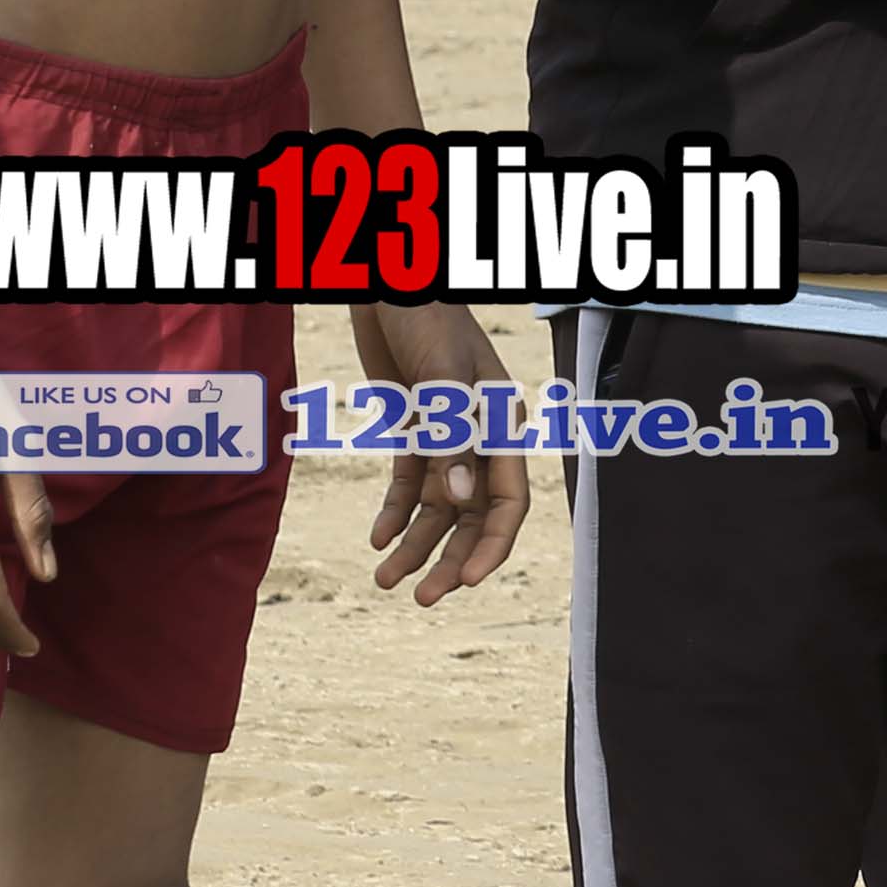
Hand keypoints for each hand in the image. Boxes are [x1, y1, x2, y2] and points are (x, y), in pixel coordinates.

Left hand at [349, 297, 529, 604]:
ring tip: (384, 579)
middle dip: (449, 558)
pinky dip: (395, 512)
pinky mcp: (414, 430)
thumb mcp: (443, 378)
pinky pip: (409, 484)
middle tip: (420, 597)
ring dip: (415, 545)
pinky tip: (378, 539)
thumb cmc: (429, 322)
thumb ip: (452, 438)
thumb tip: (459, 500)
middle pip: (472, 516)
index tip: (465, 582)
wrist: (391, 288)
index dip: (490, 545)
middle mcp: (479, 440)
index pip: (507, 502)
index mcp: (501, 428)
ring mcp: (446, 437)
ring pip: (438, 507)